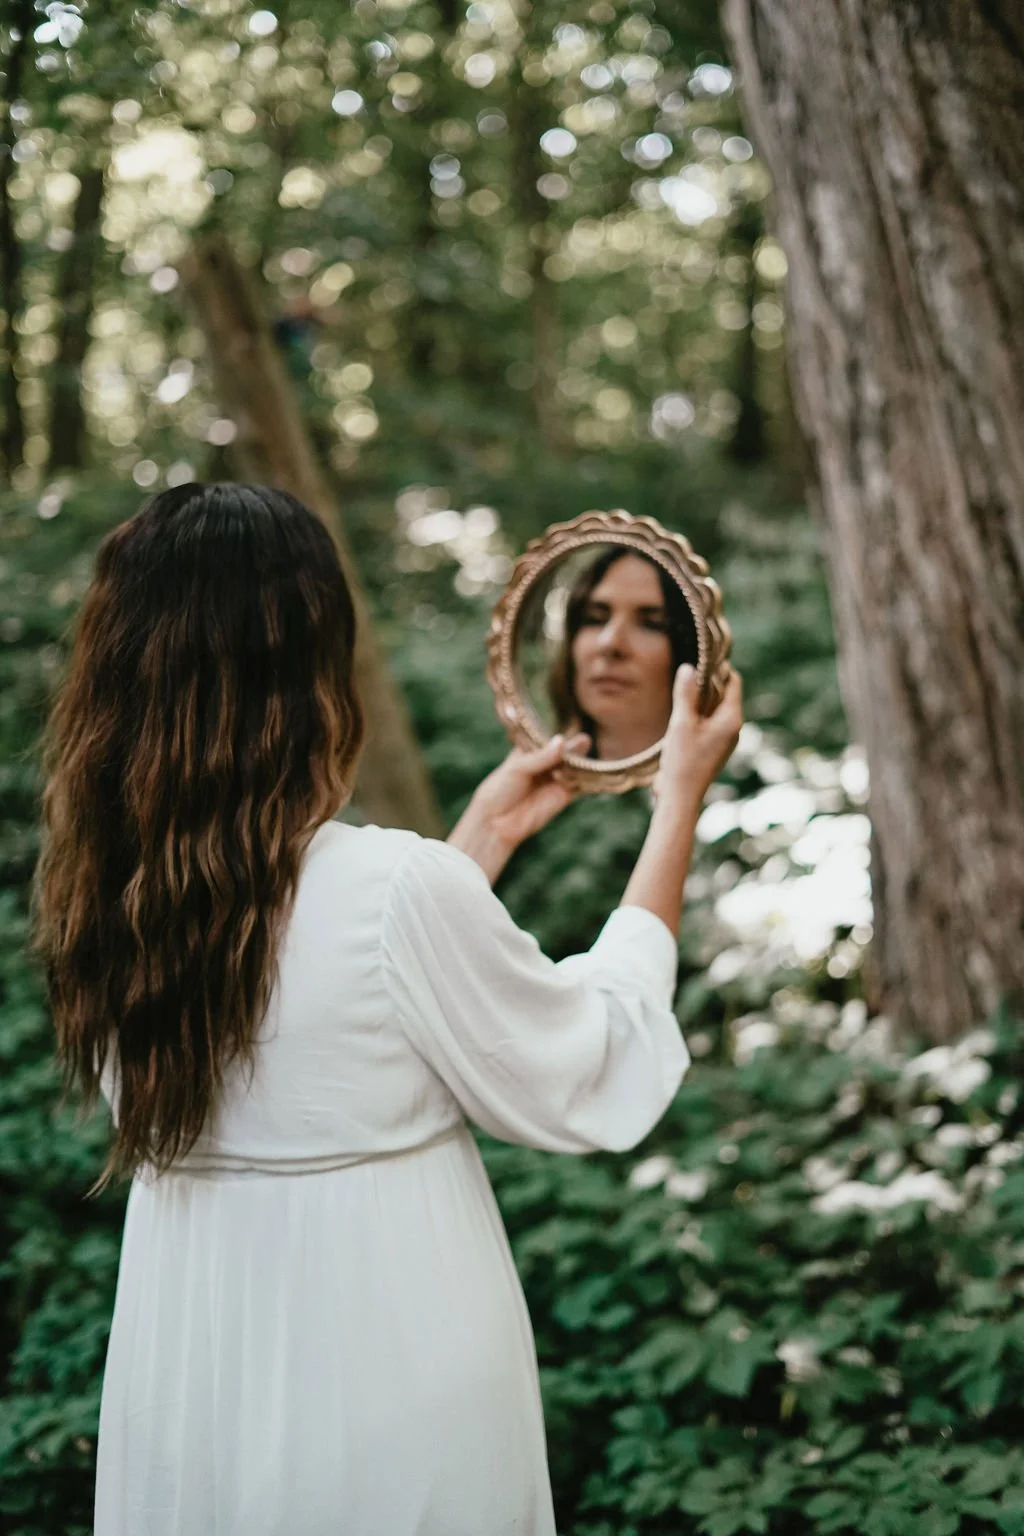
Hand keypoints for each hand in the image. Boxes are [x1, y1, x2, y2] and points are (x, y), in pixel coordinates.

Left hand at [448, 732, 588, 882]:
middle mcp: (548, 762)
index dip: (561, 736)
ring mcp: (557, 778)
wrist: (497, 821)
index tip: (567, 735)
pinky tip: (588, 776)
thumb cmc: (501, 788)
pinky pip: (580, 785)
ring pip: (576, 767)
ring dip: (581, 764)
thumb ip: (541, 757)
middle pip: (568, 751)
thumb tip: (562, 740)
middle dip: (576, 748)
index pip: (551, 738)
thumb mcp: (518, 768)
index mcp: (533, 749)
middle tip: (584, 742)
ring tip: (582, 763)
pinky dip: (586, 781)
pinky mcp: (564, 795)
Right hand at [653, 665, 742, 808]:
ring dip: (702, 699)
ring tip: (683, 691)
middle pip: (726, 694)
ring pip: (717, 709)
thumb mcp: (681, 722)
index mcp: (732, 719)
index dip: (719, 668)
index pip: (733, 682)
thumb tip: (688, 667)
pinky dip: (700, 714)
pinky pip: (711, 723)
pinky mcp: (715, 748)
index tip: (701, 658)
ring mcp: (726, 740)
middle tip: (688, 672)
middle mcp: (734, 728)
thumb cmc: (683, 760)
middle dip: (708, 683)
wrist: (681, 797)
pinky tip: (682, 715)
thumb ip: (685, 694)